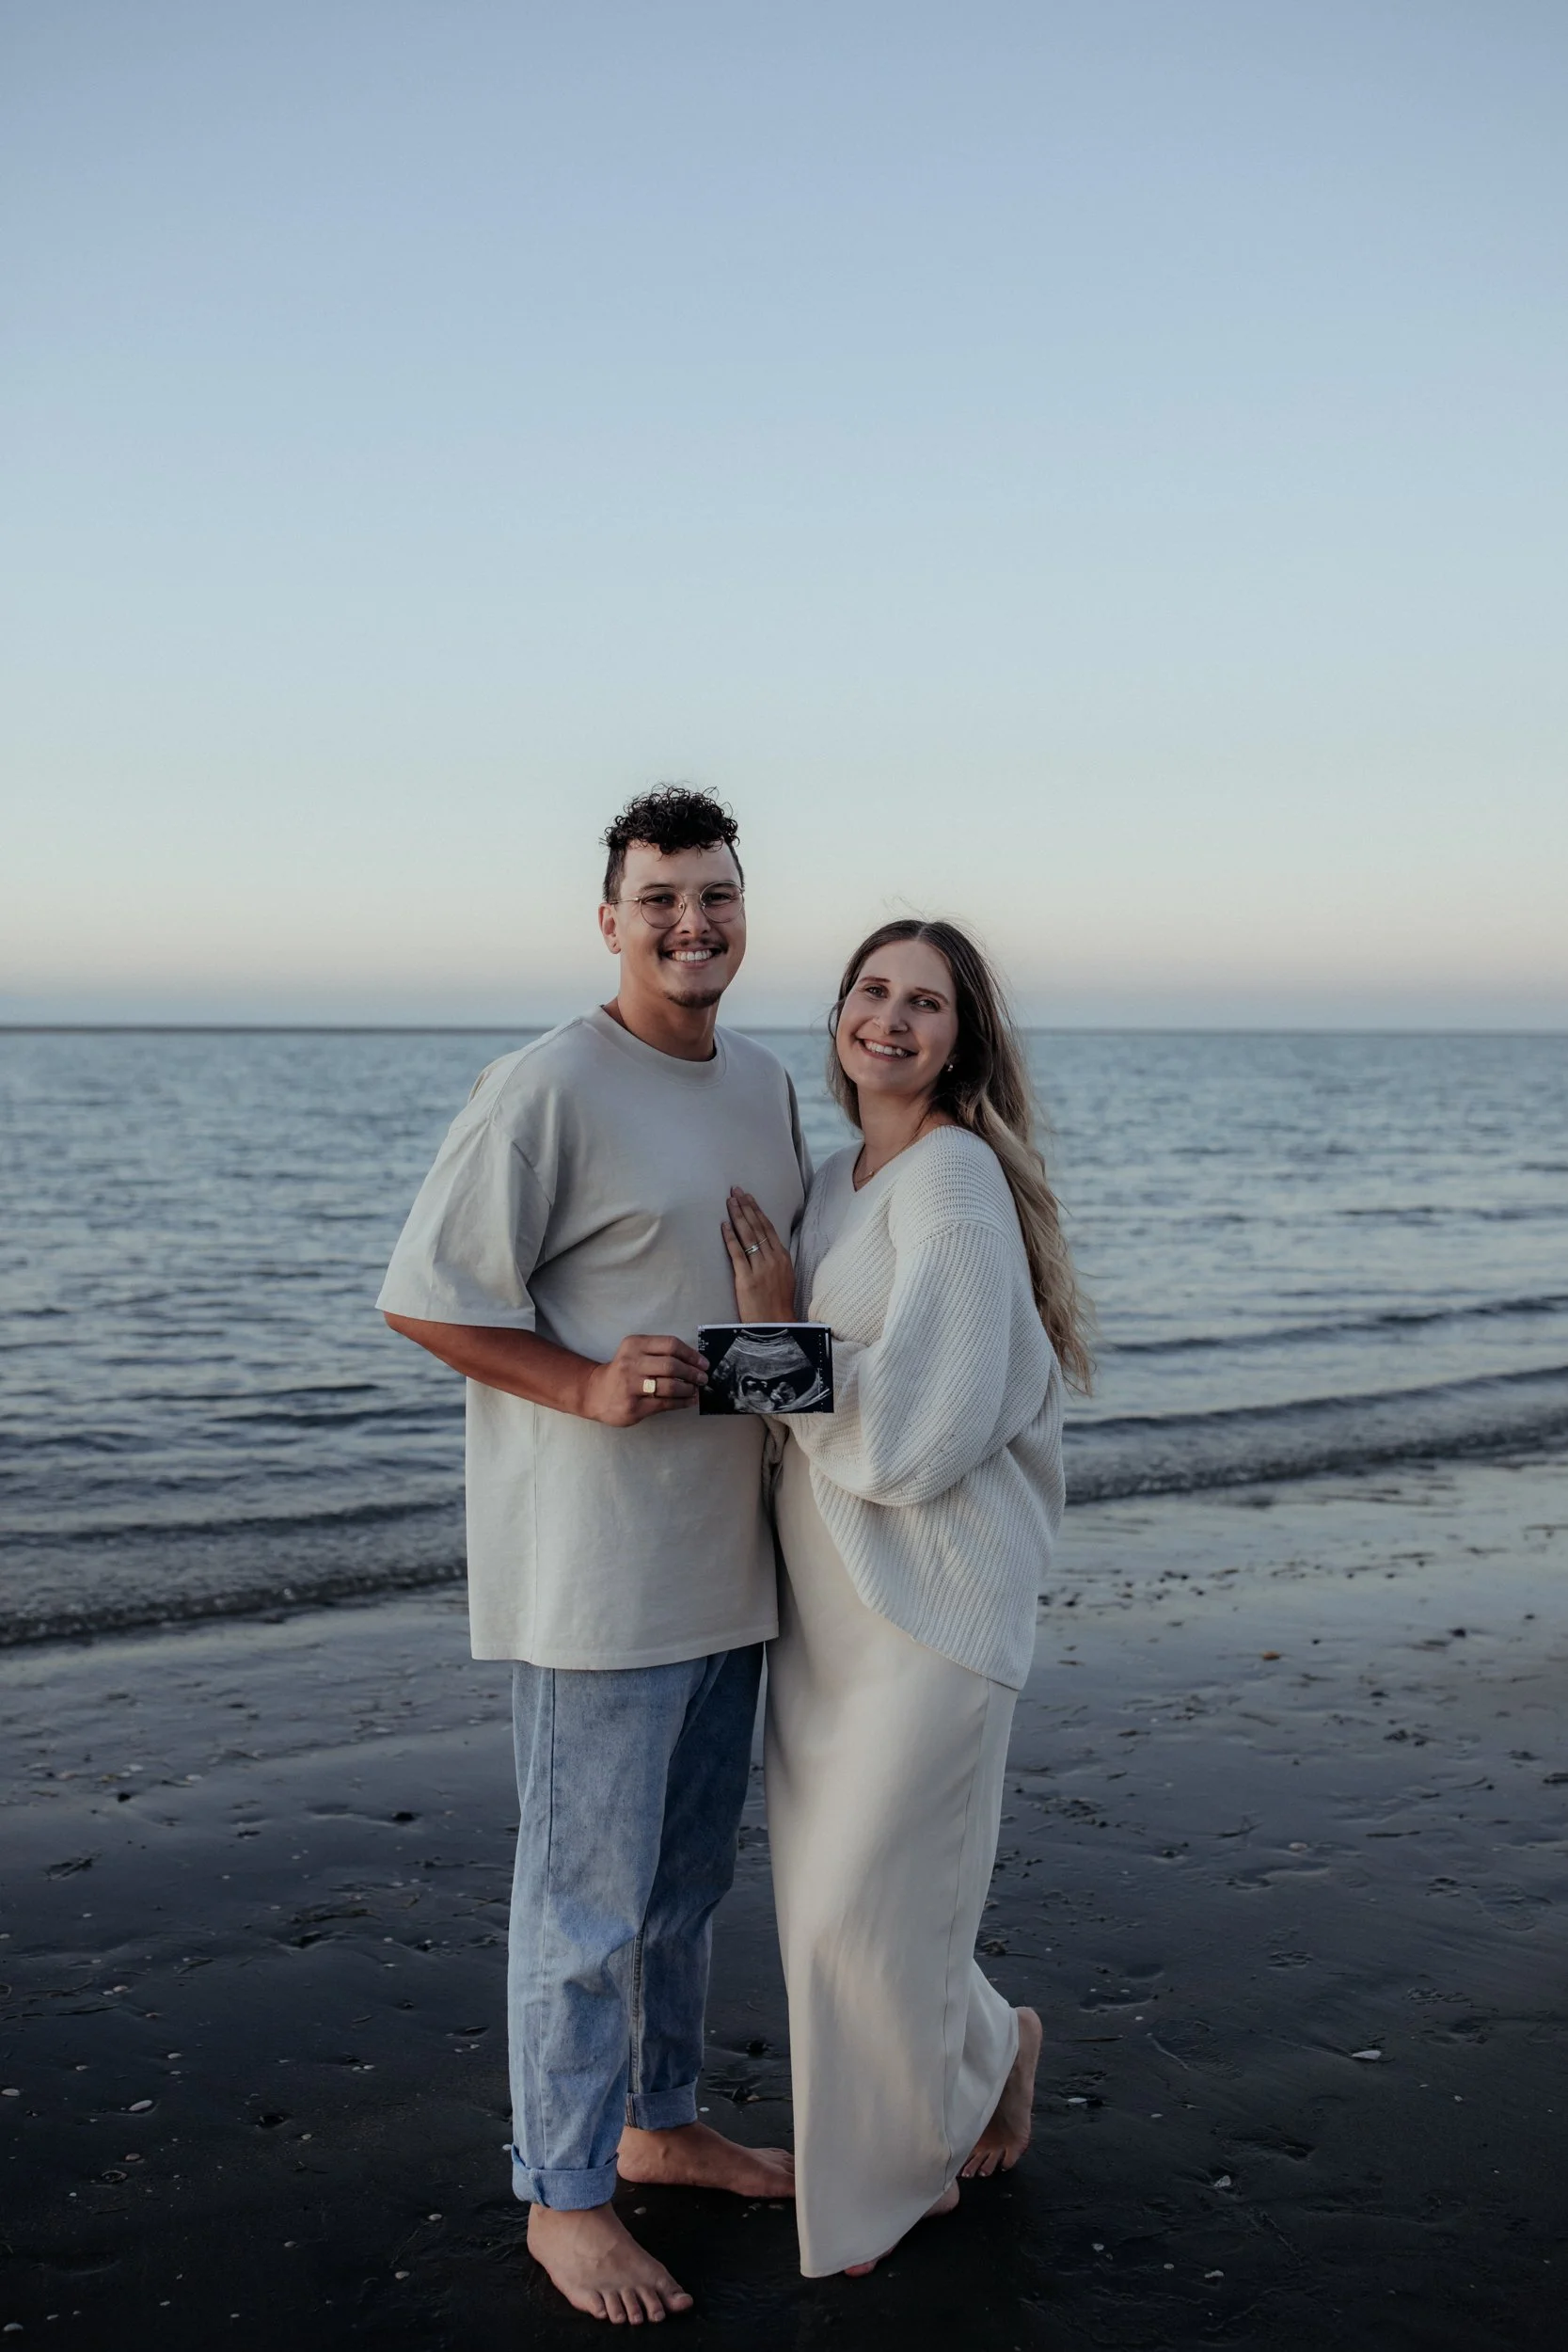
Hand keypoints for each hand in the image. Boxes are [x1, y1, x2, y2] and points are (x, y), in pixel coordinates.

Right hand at [581, 1334, 707, 1426]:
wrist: (595, 1393)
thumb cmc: (623, 1371)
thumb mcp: (635, 1353)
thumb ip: (659, 1354)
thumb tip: (695, 1363)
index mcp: (635, 1344)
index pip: (670, 1345)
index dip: (691, 1354)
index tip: (703, 1363)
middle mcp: (631, 1363)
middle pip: (671, 1365)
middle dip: (692, 1373)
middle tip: (702, 1378)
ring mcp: (631, 1385)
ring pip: (670, 1386)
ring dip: (688, 1389)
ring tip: (695, 1390)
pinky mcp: (634, 1406)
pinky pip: (665, 1403)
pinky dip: (682, 1402)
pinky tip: (689, 1400)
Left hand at [722, 1189, 796, 1321]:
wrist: (776, 1326)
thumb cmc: (779, 1305)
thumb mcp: (785, 1278)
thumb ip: (777, 1260)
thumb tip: (768, 1247)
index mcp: (783, 1257)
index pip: (768, 1228)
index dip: (757, 1210)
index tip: (748, 1197)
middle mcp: (773, 1259)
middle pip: (757, 1227)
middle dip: (745, 1207)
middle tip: (735, 1191)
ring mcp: (760, 1268)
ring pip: (748, 1236)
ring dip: (737, 1216)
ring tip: (729, 1201)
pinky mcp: (747, 1279)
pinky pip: (737, 1253)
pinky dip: (730, 1237)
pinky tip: (724, 1225)